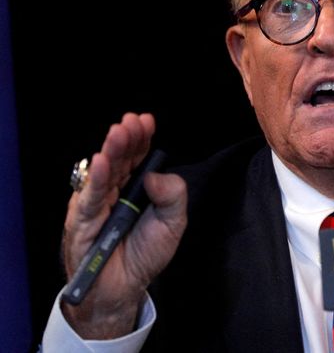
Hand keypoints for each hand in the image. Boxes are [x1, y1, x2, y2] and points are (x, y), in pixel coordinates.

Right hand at [61, 113, 187, 338]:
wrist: (124, 290)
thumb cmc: (145, 255)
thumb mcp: (173, 223)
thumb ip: (173, 196)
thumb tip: (156, 175)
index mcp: (134, 188)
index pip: (137, 158)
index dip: (141, 139)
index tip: (146, 121)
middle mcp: (113, 192)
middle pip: (120, 160)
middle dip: (127, 139)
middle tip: (132, 122)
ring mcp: (97, 204)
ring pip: (104, 173)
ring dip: (112, 151)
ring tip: (119, 133)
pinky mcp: (83, 222)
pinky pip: (90, 198)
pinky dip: (97, 180)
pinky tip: (104, 162)